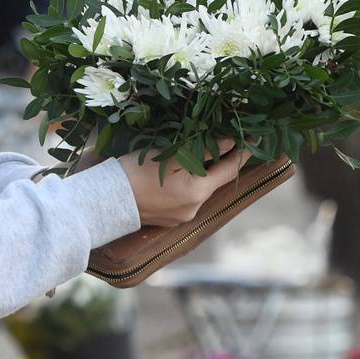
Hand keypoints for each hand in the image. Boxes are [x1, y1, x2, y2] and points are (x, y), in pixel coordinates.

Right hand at [117, 139, 246, 228]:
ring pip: (200, 189)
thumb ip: (202, 150)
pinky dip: (188, 183)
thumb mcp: (169, 155)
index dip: (243, 153)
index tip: (255, 139)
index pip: (229, 170)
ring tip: (202, 152)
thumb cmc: (135, 173)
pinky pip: (185, 197)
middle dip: (222, 161)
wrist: (104, 201)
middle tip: (230, 140)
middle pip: (215, 181)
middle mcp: (194, 209)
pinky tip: (179, 172)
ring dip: (203, 172)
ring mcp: (180, 217)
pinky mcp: (167, 220)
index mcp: (197, 193)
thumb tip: (230, 142)